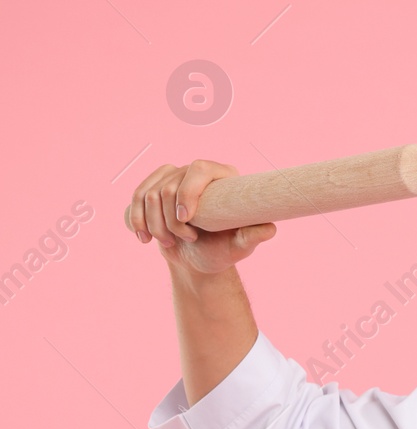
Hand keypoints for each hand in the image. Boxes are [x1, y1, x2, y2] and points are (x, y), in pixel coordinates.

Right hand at [128, 160, 276, 274]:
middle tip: (185, 239)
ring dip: (154, 224)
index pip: (199, 169)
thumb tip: (270, 229)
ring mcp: (172, 179)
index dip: (187, 192)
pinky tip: (144, 238)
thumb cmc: (224, 251)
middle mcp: (197, 173)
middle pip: (169, 186)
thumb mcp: (240, 246)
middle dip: (171, 220)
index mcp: (223, 177)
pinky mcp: (153, 190)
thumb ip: (253, 236)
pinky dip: (135, 221)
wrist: (200, 260)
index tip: (186, 220)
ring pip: (147, 194)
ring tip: (168, 243)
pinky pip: (135, 199)